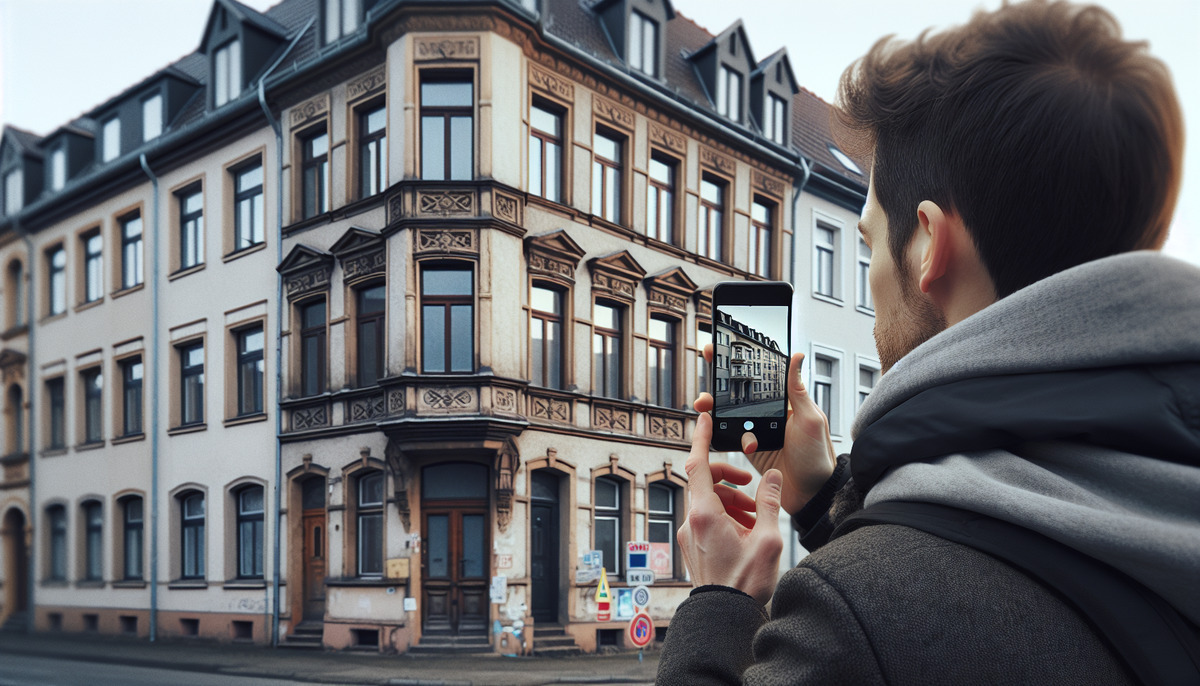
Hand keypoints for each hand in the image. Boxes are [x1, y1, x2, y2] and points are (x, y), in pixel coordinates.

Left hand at [676, 412, 783, 605]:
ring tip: (756, 517)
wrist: (725, 617)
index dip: (702, 438)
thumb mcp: (767, 540)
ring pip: (708, 502)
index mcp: (705, 514)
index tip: (705, 418)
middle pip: (706, 482)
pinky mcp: (694, 546)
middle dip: (730, 478)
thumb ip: (768, 503)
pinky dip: (725, 516)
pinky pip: (707, 519)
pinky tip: (747, 531)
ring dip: (732, 501)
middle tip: (752, 487)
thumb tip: (772, 477)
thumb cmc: (745, 583)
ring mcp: (690, 535)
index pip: (698, 464)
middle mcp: (692, 521)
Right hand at [698, 345, 835, 514]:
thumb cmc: (817, 457)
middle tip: (705, 376)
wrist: (811, 494)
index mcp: (784, 402)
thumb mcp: (810, 419)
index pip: (759, 376)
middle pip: (737, 393)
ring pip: (728, 415)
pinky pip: (729, 437)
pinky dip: (722, 435)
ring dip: (714, 410)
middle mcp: (768, 414)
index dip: (739, 362)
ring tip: (706, 408)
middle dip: (718, 384)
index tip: (720, 347)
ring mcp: (757, 431)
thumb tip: (796, 356)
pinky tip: (723, 436)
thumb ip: (797, 390)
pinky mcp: (749, 448)